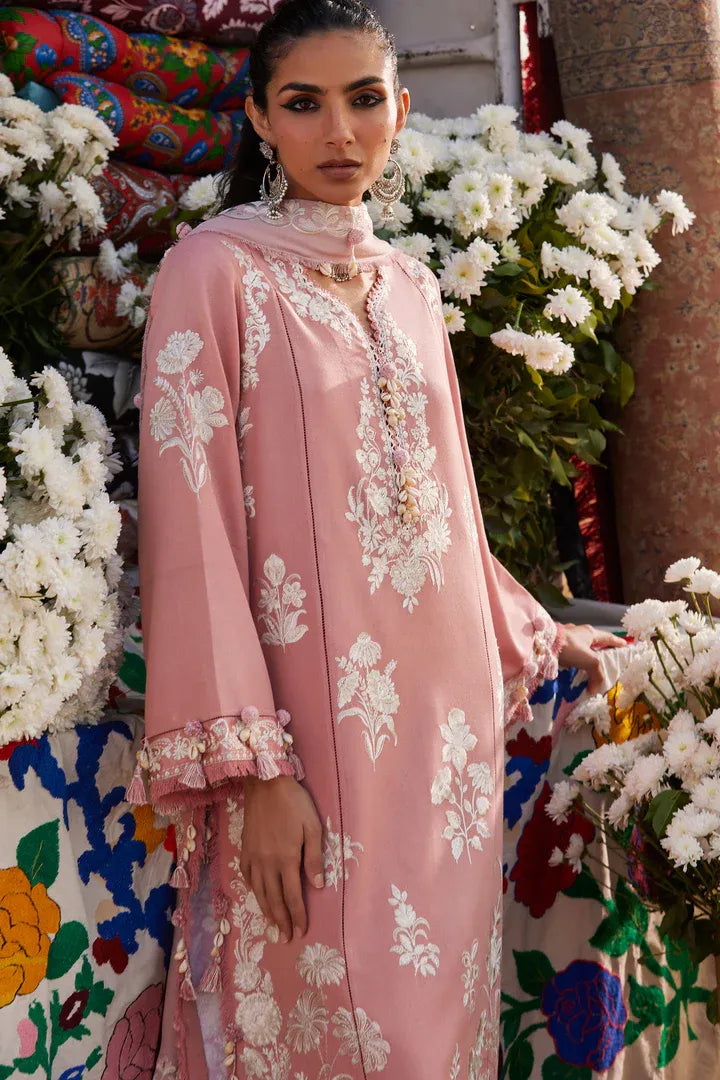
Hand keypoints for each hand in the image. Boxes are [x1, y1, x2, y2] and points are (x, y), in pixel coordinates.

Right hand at [240, 775, 324, 942]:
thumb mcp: (313, 827)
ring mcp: (253, 857)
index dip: (297, 916)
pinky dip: (252, 890)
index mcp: (286, 859)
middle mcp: (267, 863)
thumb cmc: (294, 803)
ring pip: (259, 892)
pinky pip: (247, 876)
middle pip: (274, 899)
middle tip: (286, 938)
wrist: (266, 783)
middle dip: (281, 921)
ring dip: (266, 911)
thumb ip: (315, 858)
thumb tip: (317, 886)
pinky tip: (257, 895)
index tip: (301, 932)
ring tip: (272, 926)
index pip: (293, 896)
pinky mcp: (244, 849)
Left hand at [559, 622, 625, 694]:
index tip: (624, 644)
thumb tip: (595, 689)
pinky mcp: (555, 641)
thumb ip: (597, 674)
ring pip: (579, 644)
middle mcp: (579, 631)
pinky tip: (570, 662)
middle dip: (599, 646)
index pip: (607, 637)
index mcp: (590, 633)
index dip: (616, 642)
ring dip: (583, 652)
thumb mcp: (590, 661)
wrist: (544, 644)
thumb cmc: (571, 647)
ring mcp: (566, 635)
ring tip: (586, 662)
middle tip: (605, 654)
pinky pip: (568, 649)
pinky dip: (571, 655)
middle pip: (593, 639)